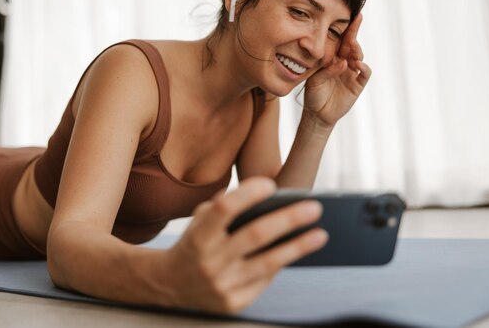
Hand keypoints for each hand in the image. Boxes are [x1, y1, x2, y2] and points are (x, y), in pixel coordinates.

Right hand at [158, 177, 326, 312]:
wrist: (169, 284)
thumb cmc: (193, 243)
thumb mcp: (198, 221)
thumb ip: (223, 206)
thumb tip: (264, 195)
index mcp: (197, 236)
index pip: (225, 209)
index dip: (249, 194)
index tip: (272, 185)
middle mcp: (209, 261)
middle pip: (255, 235)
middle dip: (288, 220)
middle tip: (314, 208)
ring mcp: (221, 285)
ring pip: (267, 263)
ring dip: (297, 247)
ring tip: (319, 234)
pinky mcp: (232, 303)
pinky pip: (263, 281)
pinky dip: (279, 265)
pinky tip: (294, 252)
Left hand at [303, 13, 370, 126]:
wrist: (317, 113)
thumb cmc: (314, 93)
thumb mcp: (315, 79)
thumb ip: (327, 70)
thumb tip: (343, 63)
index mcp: (333, 57)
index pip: (340, 40)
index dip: (346, 28)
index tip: (350, 14)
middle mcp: (344, 62)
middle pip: (351, 44)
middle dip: (353, 32)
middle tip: (355, 20)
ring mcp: (352, 72)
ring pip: (358, 56)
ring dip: (356, 49)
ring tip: (352, 44)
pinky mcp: (357, 84)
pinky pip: (364, 74)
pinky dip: (363, 68)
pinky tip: (358, 64)